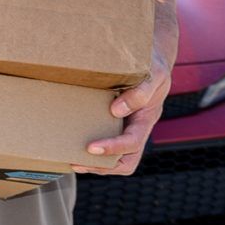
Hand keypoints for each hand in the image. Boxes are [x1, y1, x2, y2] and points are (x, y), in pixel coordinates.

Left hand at [82, 51, 170, 175]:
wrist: (152, 58)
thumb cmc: (152, 65)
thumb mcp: (153, 75)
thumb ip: (140, 92)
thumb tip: (116, 111)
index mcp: (146, 120)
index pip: (132, 143)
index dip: (113, 149)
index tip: (91, 147)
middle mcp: (136, 128)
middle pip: (125, 161)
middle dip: (102, 166)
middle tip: (77, 163)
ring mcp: (126, 128)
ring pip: (115, 158)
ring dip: (95, 163)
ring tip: (71, 160)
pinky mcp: (114, 123)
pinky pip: (105, 142)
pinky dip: (90, 150)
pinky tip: (72, 144)